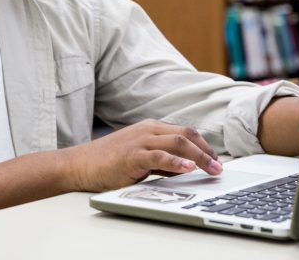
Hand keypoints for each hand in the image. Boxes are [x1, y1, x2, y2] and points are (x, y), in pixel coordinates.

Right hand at [66, 119, 222, 192]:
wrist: (80, 164)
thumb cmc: (108, 162)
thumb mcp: (140, 157)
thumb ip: (161, 159)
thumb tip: (184, 167)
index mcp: (151, 127)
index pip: (185, 132)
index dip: (204, 146)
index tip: (215, 160)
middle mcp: (148, 130)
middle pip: (186, 135)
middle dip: (206, 151)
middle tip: (219, 167)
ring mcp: (140, 141)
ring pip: (178, 142)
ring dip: (199, 157)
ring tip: (211, 169)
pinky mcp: (132, 155)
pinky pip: (159, 156)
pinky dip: (176, 161)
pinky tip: (187, 168)